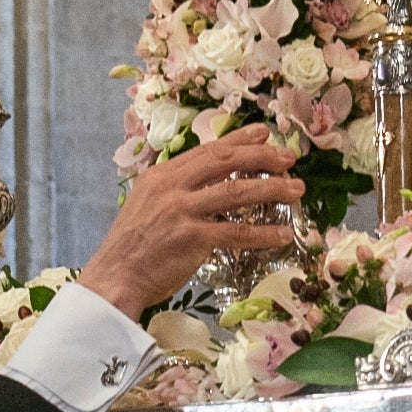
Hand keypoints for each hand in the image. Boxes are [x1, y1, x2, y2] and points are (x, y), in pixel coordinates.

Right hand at [72, 126, 307, 320]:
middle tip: (289, 159)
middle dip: (262, 157)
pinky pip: (236, 232)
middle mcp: (171, 187)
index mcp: (161, 175)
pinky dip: (263, 233)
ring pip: (236, 192)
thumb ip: (175, 190)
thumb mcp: (148, 205)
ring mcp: (182, 212)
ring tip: (296, 190)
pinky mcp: (192, 239)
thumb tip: (210, 182)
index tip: (263, 133)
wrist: (115, 278)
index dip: (239, 140)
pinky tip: (283, 234)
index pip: (207, 151)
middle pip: (225, 162)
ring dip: (272, 190)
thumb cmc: (132, 247)